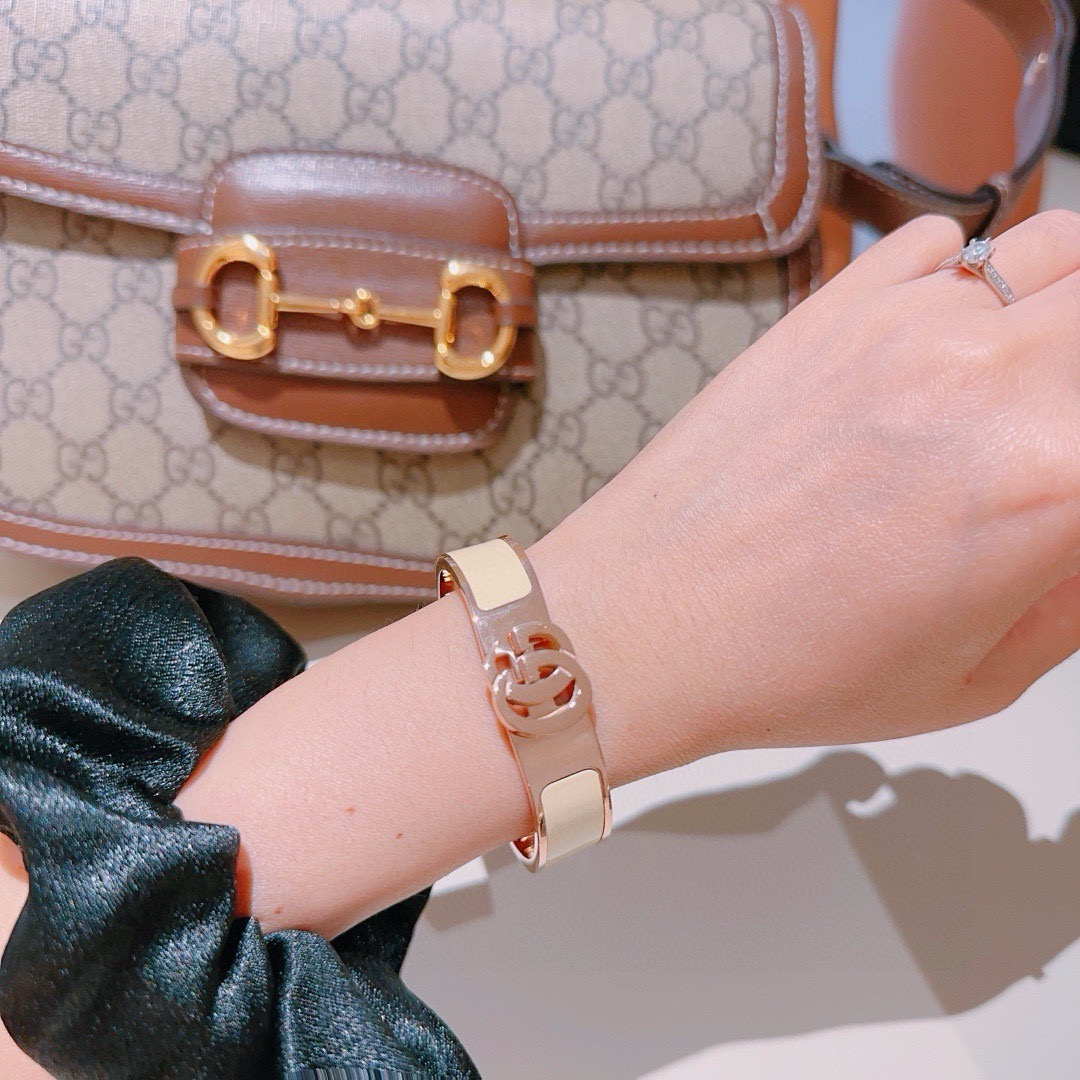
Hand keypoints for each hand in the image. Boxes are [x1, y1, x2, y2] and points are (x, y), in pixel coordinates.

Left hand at [533, 211, 1079, 776]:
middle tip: (1056, 434)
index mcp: (1051, 480)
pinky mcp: (830, 308)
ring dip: (1064, 305)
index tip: (1073, 488)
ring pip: (1056, 250)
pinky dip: (967, 281)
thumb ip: (1075, 594)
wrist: (645, 620)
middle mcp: (987, 377)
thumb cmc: (784, 664)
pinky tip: (941, 343)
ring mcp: (902, 326)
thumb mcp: (977, 680)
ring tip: (1030, 370)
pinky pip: (942, 245)